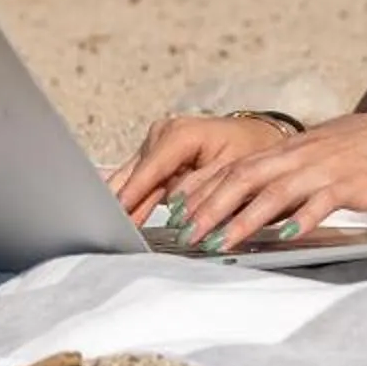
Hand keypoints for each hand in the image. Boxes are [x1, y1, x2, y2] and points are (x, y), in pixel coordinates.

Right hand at [110, 112, 292, 229]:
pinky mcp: (155, 158)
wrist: (253, 135)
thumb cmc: (248, 148)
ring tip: (115, 231)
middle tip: (112, 230)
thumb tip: (178, 208)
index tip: (119, 212)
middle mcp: (162, 135)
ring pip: (132, 180)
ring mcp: (155, 145)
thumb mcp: (233, 169)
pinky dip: (135, 201)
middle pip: (135, 175)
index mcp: (181, 134)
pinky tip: (125, 220)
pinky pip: (140, 183)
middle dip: (124, 202)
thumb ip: (204, 188)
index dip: (135, 192)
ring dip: (127, 205)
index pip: (151, 168)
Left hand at [148, 101, 366, 252]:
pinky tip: (284, 237)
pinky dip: (300, 220)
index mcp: (295, 148)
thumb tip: (269, 204)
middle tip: (183, 234)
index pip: (237, 166)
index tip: (176, 213)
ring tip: (218, 243)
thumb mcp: (330, 156)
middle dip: (208, 207)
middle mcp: (304, 154)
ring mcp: (328, 167)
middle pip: (243, 177)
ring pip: (273, 192)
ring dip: (241, 220)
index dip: (204, 189)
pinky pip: (321, 201)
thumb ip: (299, 175)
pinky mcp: (354, 183)